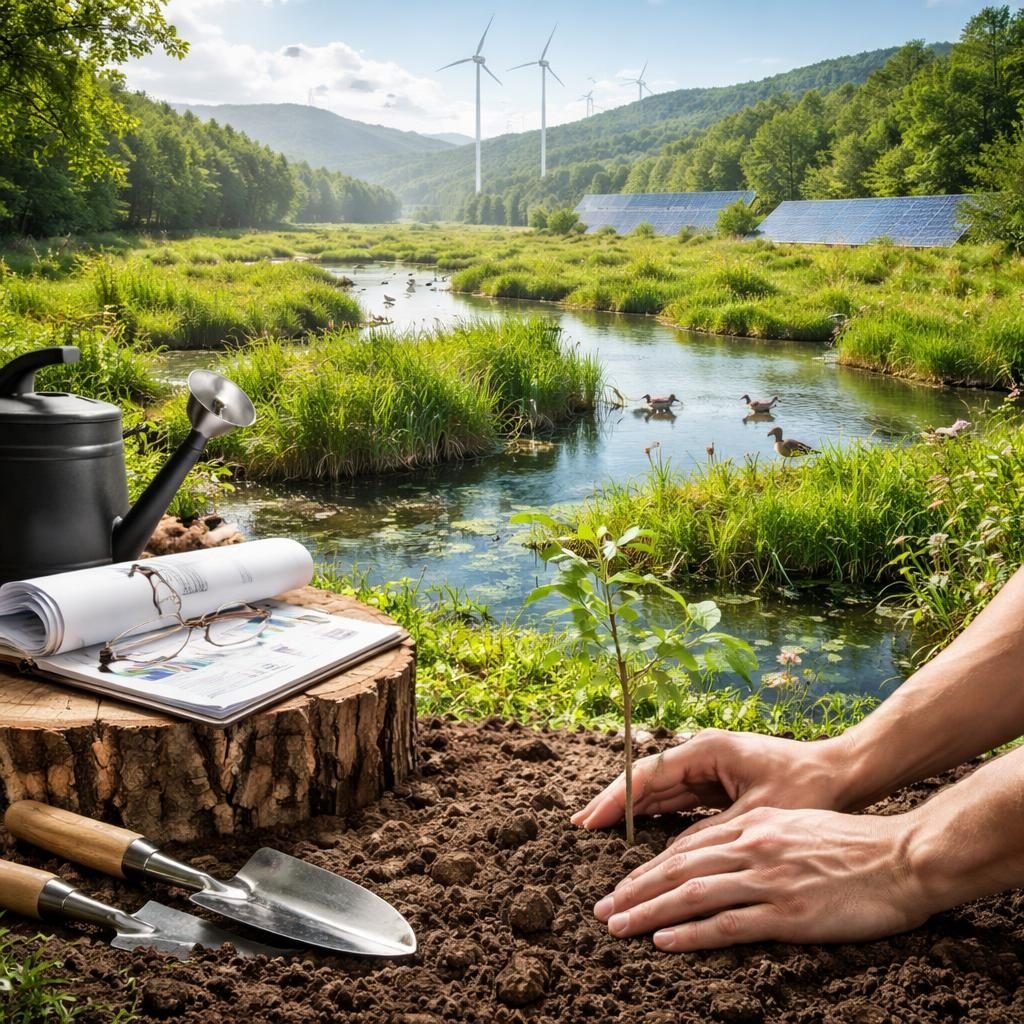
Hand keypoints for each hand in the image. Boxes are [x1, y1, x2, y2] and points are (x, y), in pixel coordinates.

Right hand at [571, 728, 852, 839]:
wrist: (844, 774)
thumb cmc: (807, 788)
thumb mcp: (756, 818)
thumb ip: (709, 835)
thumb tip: (667, 858)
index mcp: (707, 750)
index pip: (647, 774)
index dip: (614, 800)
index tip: (587, 821)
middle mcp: (702, 753)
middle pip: (646, 780)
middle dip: (613, 804)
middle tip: (579, 827)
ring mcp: (709, 767)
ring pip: (659, 790)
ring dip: (630, 811)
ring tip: (596, 831)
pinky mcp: (719, 783)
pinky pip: (677, 799)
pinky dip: (654, 815)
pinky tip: (635, 832)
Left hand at [594, 805, 929, 950]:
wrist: (902, 858)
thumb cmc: (855, 846)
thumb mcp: (797, 829)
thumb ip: (760, 841)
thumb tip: (727, 859)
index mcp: (755, 826)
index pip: (688, 848)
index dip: (650, 868)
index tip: (622, 885)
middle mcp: (753, 847)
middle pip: (679, 869)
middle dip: (635, 890)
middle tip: (603, 909)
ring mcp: (769, 880)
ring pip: (693, 894)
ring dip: (649, 911)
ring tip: (618, 926)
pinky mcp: (788, 912)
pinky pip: (729, 923)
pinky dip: (691, 933)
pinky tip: (664, 941)